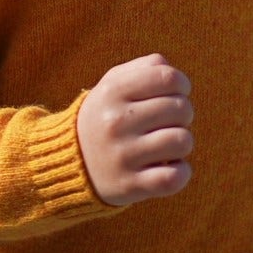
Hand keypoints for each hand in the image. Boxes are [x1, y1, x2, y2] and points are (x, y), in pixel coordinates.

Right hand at [76, 53, 194, 206]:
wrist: (70, 162)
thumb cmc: (106, 116)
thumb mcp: (113, 83)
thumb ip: (145, 68)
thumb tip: (175, 76)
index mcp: (113, 91)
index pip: (169, 78)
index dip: (181, 85)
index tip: (175, 94)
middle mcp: (116, 122)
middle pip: (180, 108)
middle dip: (183, 114)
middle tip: (167, 122)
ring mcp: (123, 155)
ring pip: (182, 141)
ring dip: (182, 143)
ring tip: (167, 145)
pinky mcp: (130, 185)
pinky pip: (175, 177)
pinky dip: (181, 172)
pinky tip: (170, 167)